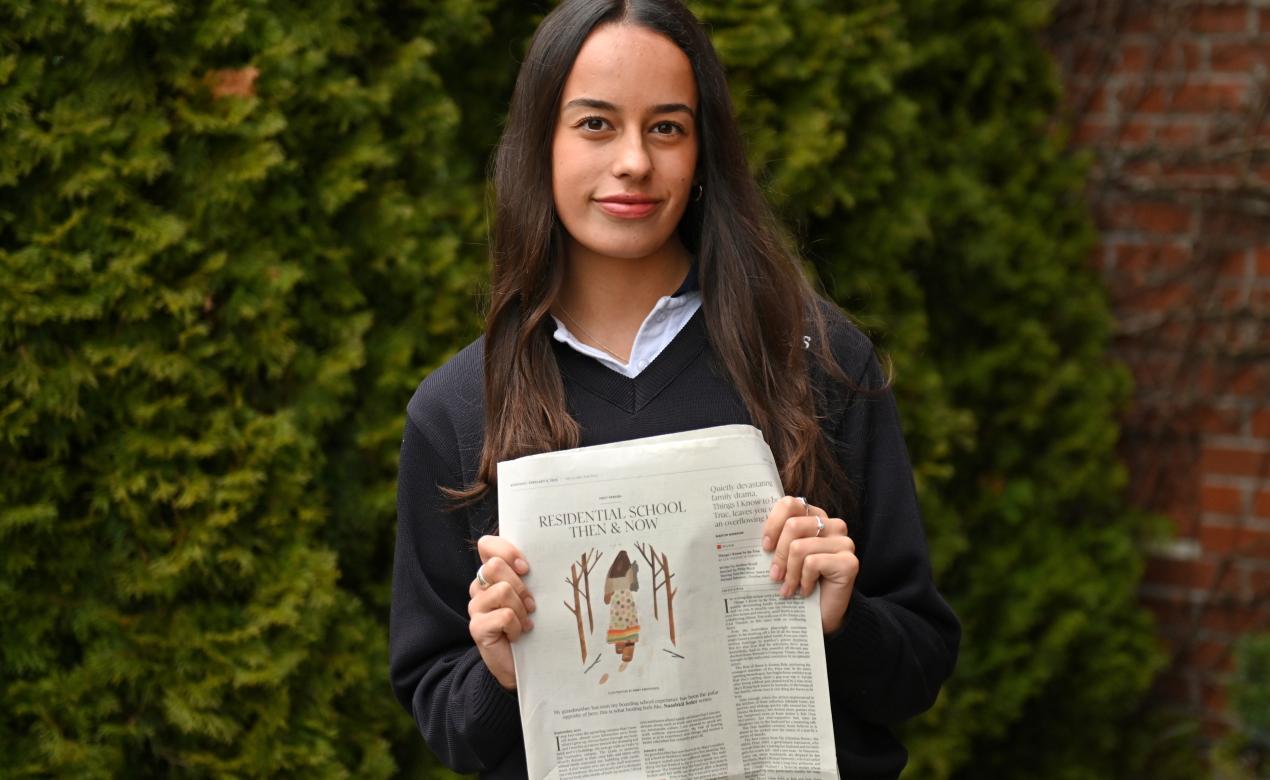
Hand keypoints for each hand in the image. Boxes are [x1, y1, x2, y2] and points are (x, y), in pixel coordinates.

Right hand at [468, 535, 535, 690]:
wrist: (520, 663)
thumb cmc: (528, 623)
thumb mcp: (530, 594)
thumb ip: (528, 575)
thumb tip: (547, 556)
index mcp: (491, 574)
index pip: (487, 545)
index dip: (506, 551)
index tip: (525, 568)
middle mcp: (479, 587)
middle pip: (495, 566)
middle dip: (520, 585)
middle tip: (531, 603)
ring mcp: (475, 607)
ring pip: (503, 591)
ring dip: (521, 608)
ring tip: (526, 621)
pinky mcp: (476, 627)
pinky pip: (504, 616)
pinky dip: (517, 626)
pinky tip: (518, 635)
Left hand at [761, 496, 857, 634]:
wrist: (823, 615)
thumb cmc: (800, 582)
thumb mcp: (785, 557)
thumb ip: (776, 539)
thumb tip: (749, 531)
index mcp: (816, 518)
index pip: (790, 504)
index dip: (773, 523)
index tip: (765, 546)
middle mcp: (833, 525)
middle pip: (793, 525)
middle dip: (778, 555)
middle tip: (774, 575)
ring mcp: (844, 542)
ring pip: (800, 547)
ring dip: (790, 573)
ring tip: (788, 588)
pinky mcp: (849, 562)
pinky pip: (812, 563)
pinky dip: (803, 580)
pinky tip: (805, 591)